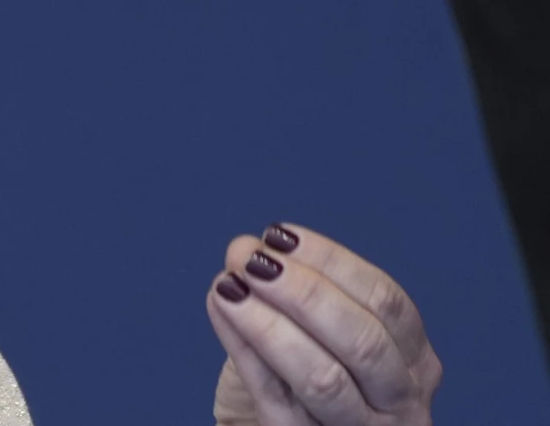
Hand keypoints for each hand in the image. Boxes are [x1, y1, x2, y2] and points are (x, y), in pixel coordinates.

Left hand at [206, 223, 441, 425]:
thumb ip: (294, 290)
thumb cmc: (325, 381)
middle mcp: (402, 400)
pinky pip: (275, 397)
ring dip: (270, 324)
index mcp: (415, 360)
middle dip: (304, 292)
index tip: (279, 235)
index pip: (387, 301)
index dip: (333, 263)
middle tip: (251, 260)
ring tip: (229, 285)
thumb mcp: (328, 337)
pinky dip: (243, 350)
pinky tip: (220, 310)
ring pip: (323, 377)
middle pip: (364, 340)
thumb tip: (244, 246)